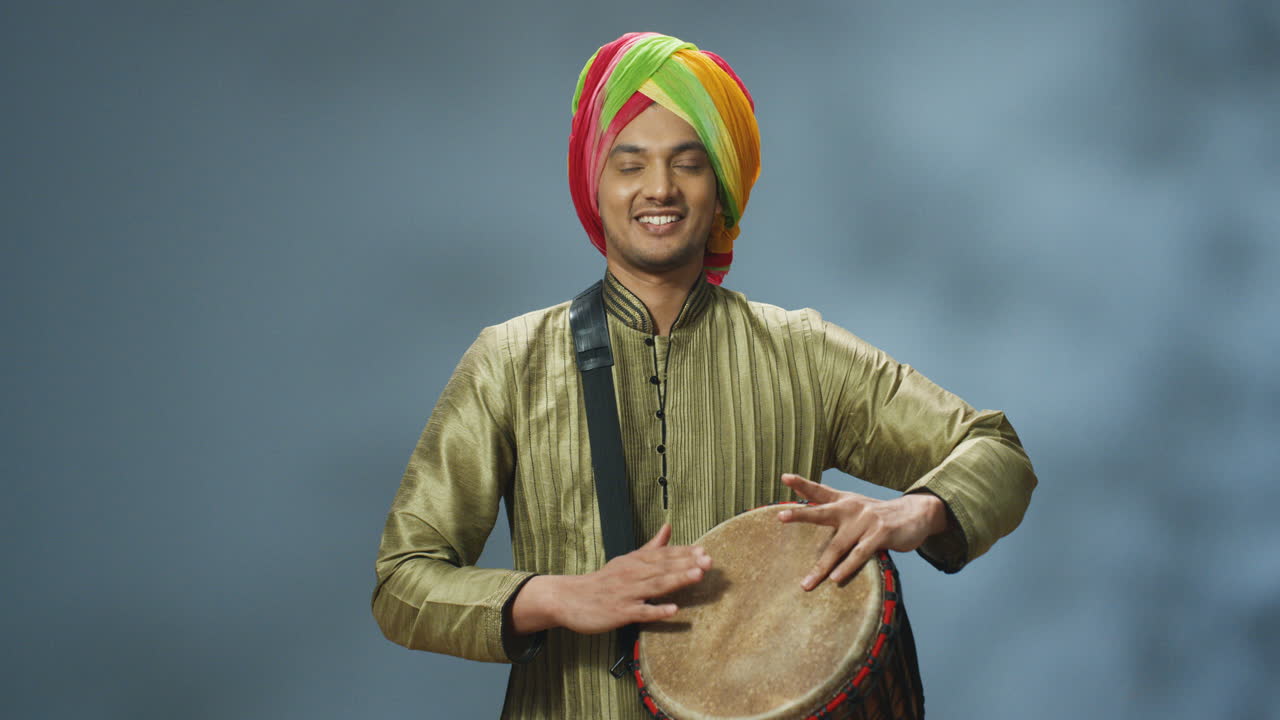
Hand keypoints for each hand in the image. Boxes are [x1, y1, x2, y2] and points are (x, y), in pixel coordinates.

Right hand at [510, 523, 711, 634]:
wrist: (569, 598)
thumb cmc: (603, 581)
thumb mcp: (626, 560)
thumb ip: (651, 546)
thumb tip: (668, 527)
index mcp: (635, 561)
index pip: (663, 555)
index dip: (685, 552)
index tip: (705, 550)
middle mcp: (632, 574)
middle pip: (663, 567)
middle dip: (687, 563)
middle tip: (709, 561)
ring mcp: (627, 593)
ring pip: (655, 586)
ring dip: (677, 580)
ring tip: (697, 576)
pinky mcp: (620, 612)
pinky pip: (641, 612)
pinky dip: (657, 611)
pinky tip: (673, 610)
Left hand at [777, 473, 946, 590]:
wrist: (916, 513)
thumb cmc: (879, 515)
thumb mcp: (857, 507)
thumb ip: (836, 511)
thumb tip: (808, 520)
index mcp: (844, 501)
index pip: (820, 491)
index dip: (802, 484)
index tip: (784, 476)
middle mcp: (851, 508)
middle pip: (821, 512)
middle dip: (800, 514)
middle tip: (781, 516)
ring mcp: (866, 521)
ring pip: (838, 545)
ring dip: (822, 566)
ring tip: (808, 582)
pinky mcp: (880, 534)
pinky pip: (860, 554)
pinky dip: (847, 567)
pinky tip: (836, 578)